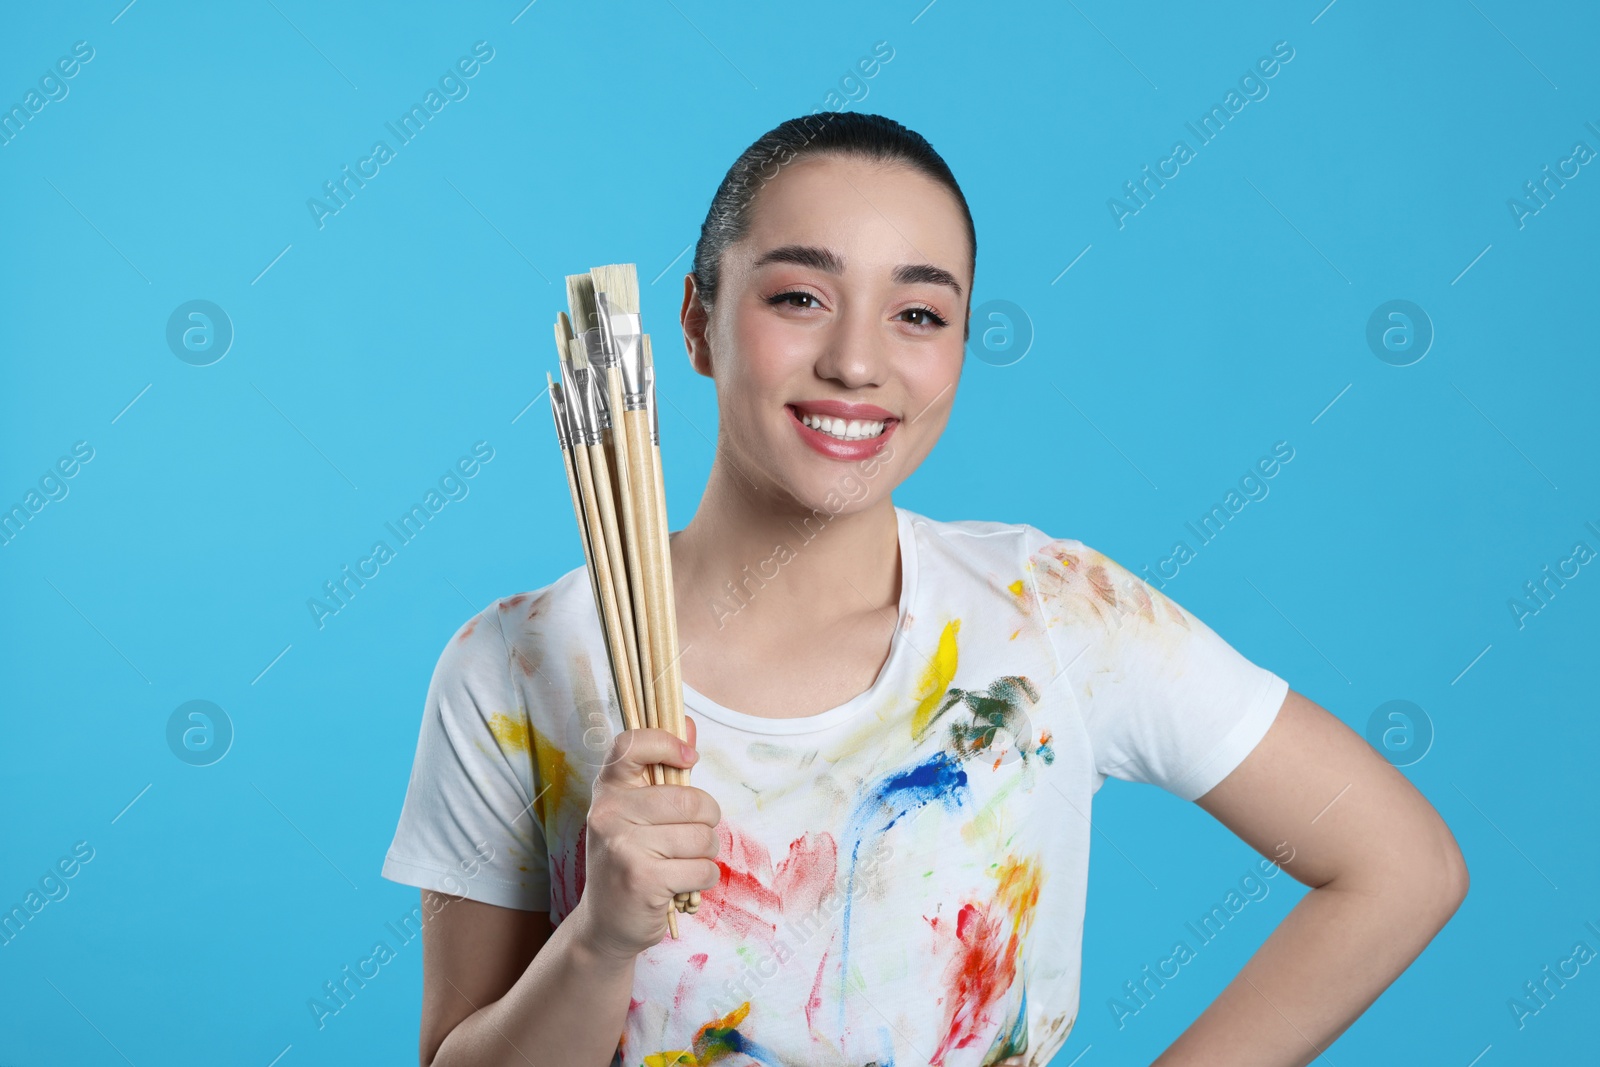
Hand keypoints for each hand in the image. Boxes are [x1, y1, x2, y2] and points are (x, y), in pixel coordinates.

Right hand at [572, 715, 719, 960]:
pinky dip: (703, 879)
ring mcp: (624, 847)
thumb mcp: (637, 811)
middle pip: (691, 801)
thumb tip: (690, 724)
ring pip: (702, 838)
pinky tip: (681, 884)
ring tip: (680, 862)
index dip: (668, 742)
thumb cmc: (630, 858)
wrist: (604, 924)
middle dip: (706, 820)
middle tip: (690, 835)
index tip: (689, 758)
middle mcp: (609, 814)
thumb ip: (664, 768)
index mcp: (608, 790)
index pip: (633, 743)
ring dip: (704, 854)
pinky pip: (703, 869)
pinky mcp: (643, 880)